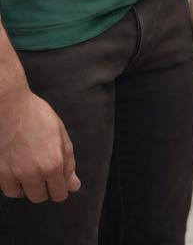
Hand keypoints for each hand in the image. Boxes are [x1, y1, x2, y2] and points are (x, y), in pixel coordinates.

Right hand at [0, 85, 79, 201]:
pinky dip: (14, 184)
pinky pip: (9, 189)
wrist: (10, 108)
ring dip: (28, 187)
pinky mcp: (0, 174)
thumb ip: (68, 162)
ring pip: (23, 195)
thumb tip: (73, 185)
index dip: (62, 188)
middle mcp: (33, 174)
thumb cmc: (38, 117)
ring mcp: (14, 175)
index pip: (60, 193)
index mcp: (53, 164)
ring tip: (31, 168)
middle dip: (46, 188)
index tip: (61, 183)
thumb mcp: (61, 135)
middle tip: (45, 172)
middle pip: (40, 197)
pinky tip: (18, 170)